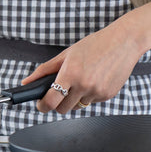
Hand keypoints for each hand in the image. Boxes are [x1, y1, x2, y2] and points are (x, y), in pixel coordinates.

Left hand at [21, 26, 145, 113]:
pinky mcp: (108, 95)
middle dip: (58, 103)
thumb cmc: (95, 45)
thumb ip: (45, 70)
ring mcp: (97, 92)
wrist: (124, 42)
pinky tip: (94, 79)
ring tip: (80, 81)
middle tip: (59, 92)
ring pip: (77, 106)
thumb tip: (27, 82)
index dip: (43, 106)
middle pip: (62, 109)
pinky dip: (89, 95)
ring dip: (74, 98)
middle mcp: (84, 85)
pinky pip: (91, 102)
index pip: (51, 101)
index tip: (41, 105)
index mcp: (71, 74)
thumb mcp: (66, 54)